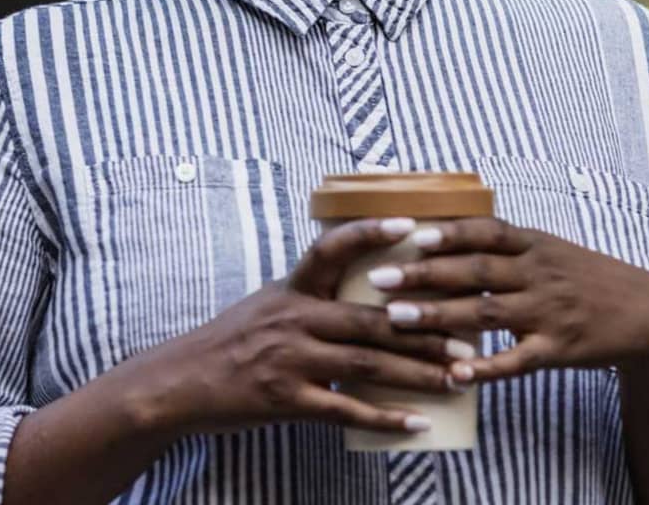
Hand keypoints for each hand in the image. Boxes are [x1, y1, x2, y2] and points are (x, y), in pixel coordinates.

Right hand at [115, 217, 471, 438]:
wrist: (181, 382)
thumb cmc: (230, 342)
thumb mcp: (267, 305)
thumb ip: (312, 296)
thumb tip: (366, 289)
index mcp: (290, 289)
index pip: (332, 250)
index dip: (371, 234)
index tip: (413, 226)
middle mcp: (292, 319)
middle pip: (369, 320)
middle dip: (424, 329)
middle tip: (467, 336)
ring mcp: (290, 360)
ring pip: (366, 365)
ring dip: (417, 373)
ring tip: (458, 377)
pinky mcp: (287, 400)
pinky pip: (345, 411)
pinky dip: (384, 418)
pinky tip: (417, 423)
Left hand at [375, 217, 648, 385]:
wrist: (644, 312)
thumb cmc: (583, 277)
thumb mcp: (548, 247)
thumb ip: (503, 242)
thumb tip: (442, 227)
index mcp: (534, 244)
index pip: (486, 231)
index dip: (448, 232)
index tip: (409, 234)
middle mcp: (538, 273)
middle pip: (475, 271)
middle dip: (425, 274)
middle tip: (381, 278)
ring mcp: (548, 312)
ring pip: (486, 313)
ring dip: (438, 316)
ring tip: (397, 318)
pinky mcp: (557, 349)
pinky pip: (516, 360)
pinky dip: (485, 368)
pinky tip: (454, 374)